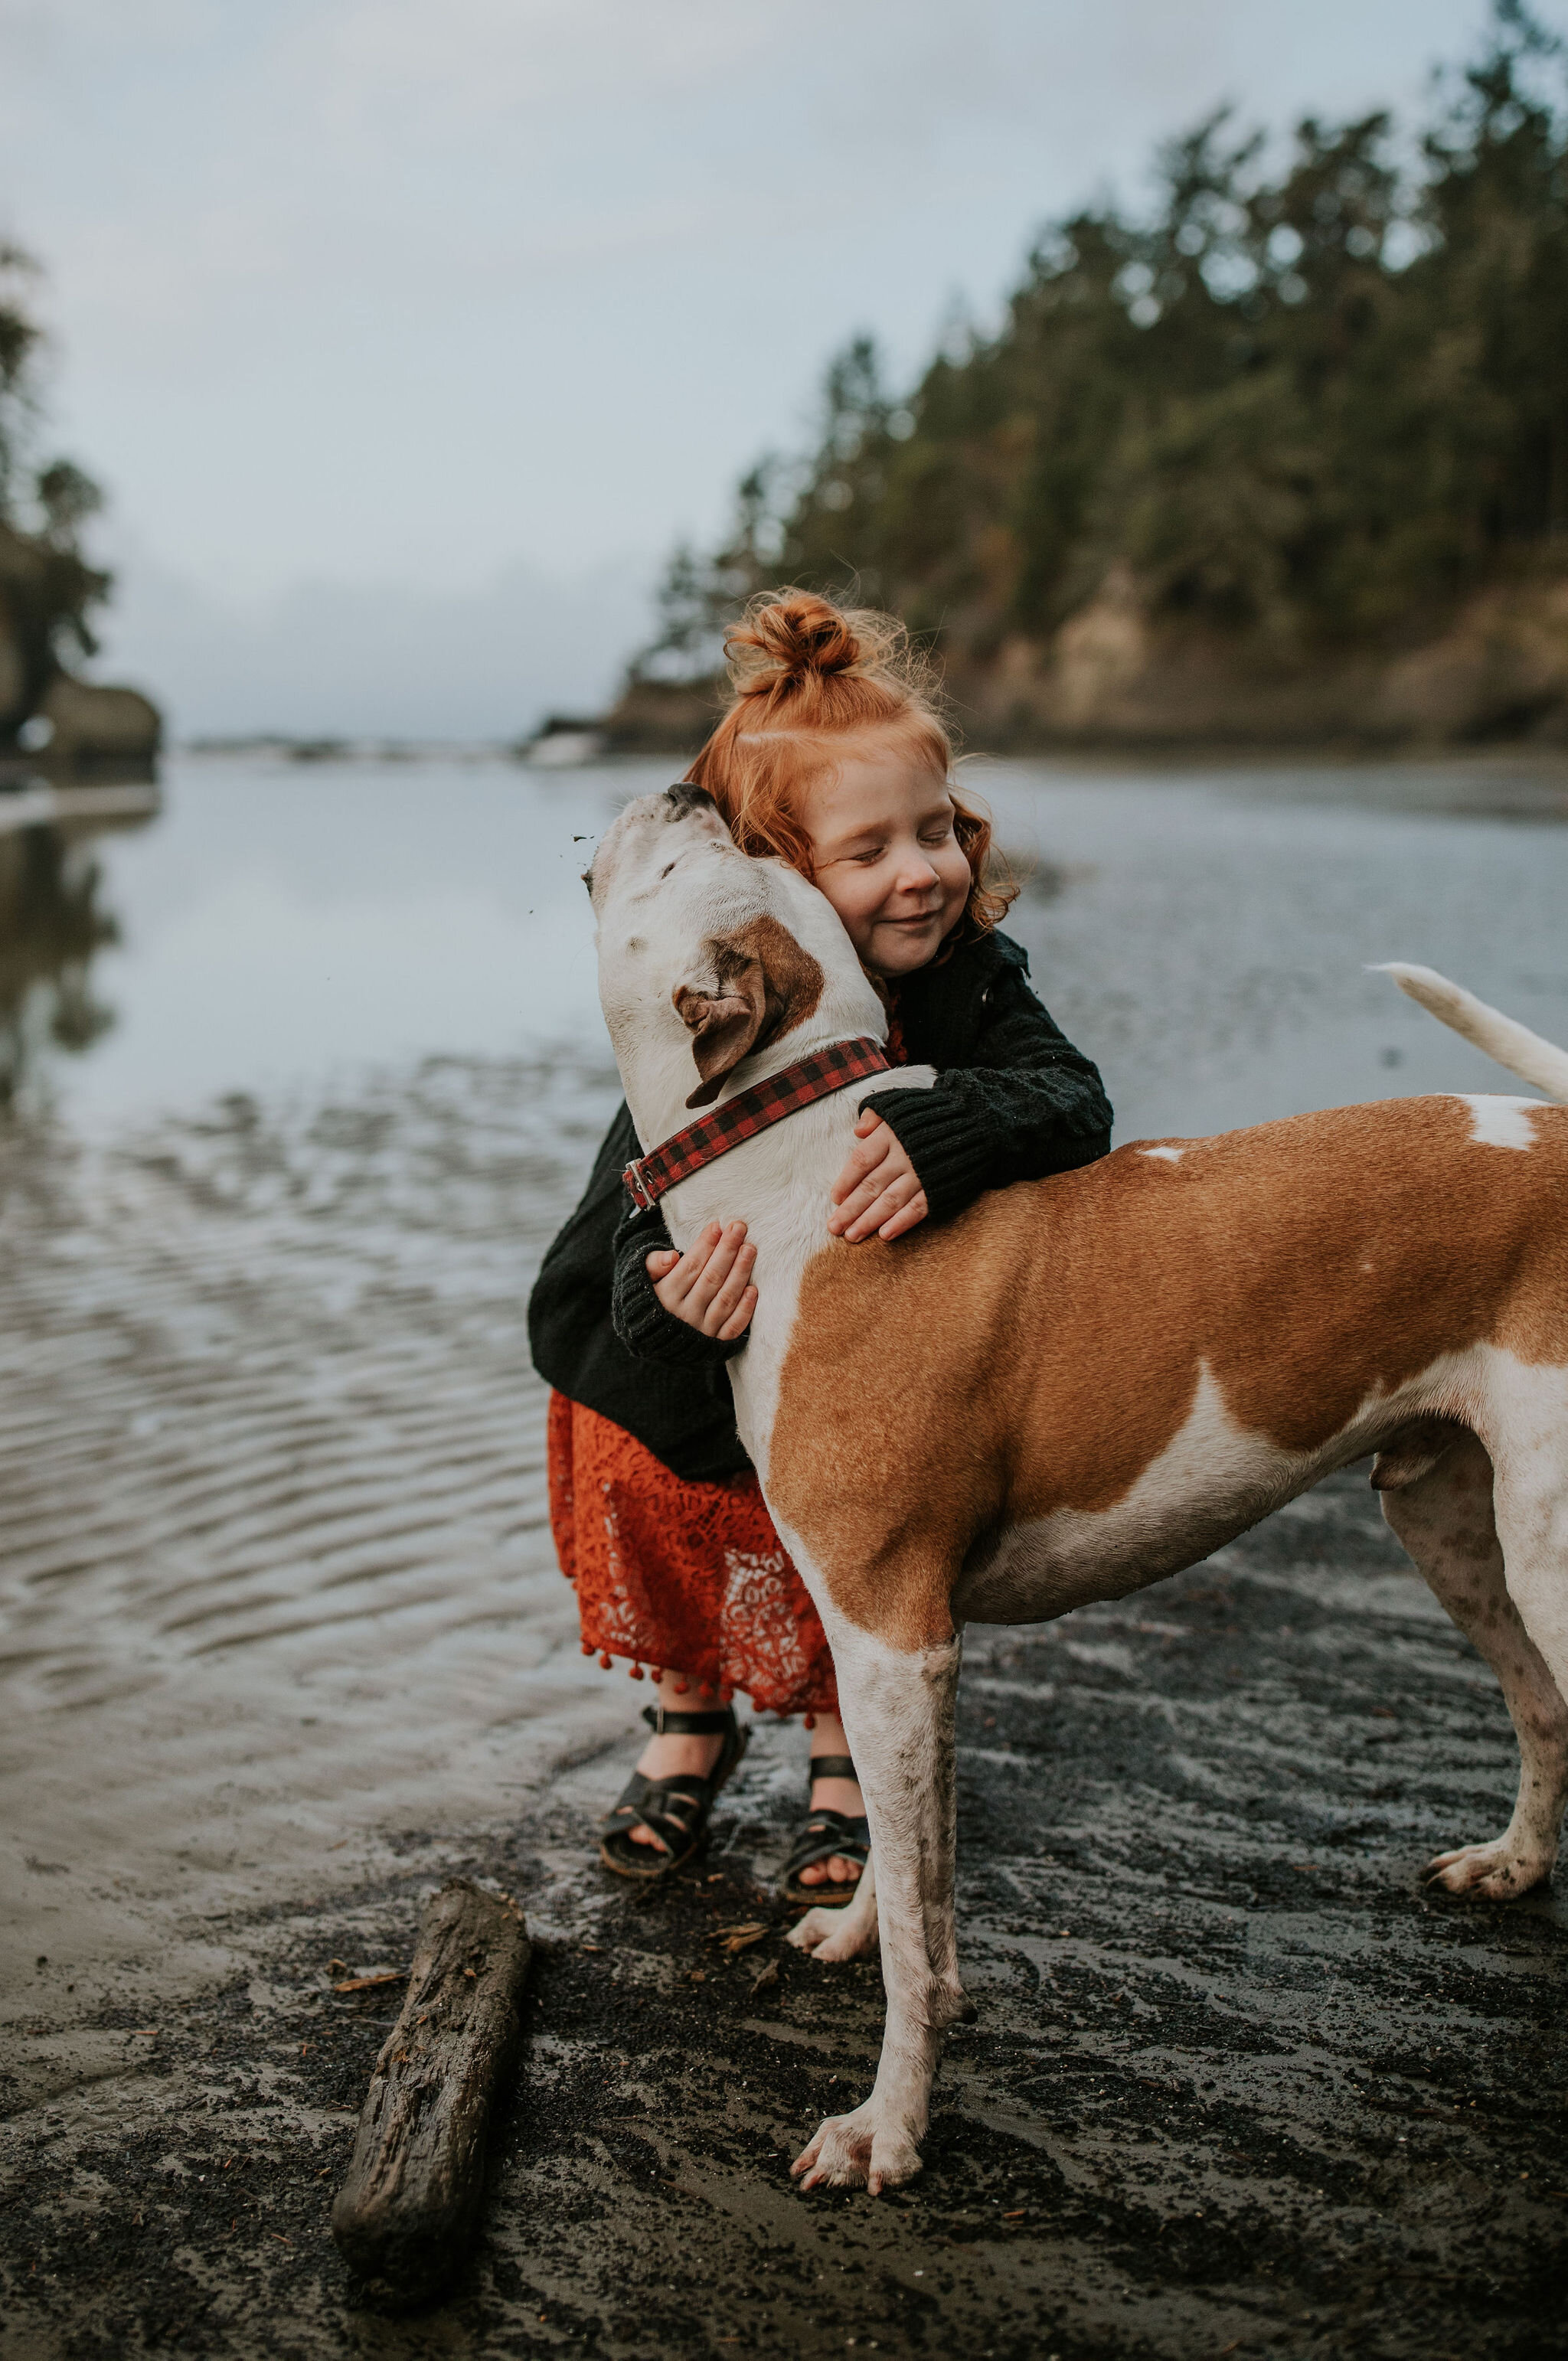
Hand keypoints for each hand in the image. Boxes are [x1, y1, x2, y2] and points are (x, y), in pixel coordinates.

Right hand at [646, 1219, 757, 1339]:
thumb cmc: (654, 1299)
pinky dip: (745, 1309)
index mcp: (665, 1297)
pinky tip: (753, 1289)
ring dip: (740, 1273)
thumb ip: (653, 1265)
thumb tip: (671, 1257)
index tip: (717, 1226)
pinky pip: (733, 1327)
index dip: (705, 1245)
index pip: (690, 1267)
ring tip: (750, 1249)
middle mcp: (684, 1314)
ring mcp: (701, 1330)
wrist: (655, 1339)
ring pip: (725, 1299)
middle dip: (727, 1251)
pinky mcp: (716, 1344)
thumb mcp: (644, 1280)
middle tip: (739, 1228)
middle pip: (711, 1278)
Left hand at [828, 1114, 928, 1242]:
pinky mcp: (940, 1187)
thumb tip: (857, 1131)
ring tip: (852, 1236)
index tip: (835, 1198)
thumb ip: (876, 1114)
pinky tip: (885, 1235)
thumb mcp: (900, 1104)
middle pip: (871, 1186)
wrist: (976, 1120)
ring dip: (869, 1220)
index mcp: (891, 1135)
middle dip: (851, 1209)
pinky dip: (902, 1222)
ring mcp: (922, 1174)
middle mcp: (904, 1156)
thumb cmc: (931, 1113)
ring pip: (890, 1201)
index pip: (862, 1161)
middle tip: (834, 1228)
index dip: (846, 1181)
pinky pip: (918, 1208)